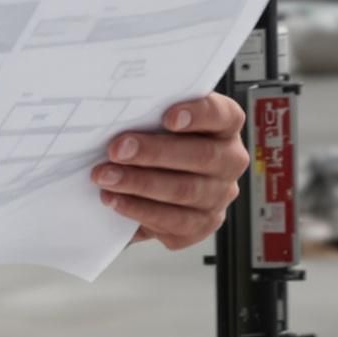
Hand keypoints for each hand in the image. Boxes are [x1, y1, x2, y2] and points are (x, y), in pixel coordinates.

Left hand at [98, 92, 247, 250]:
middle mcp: (230, 161)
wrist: (153, 179)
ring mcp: (220, 195)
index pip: (223, 115)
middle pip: (202, 156)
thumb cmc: (156, 138)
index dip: (199, 115)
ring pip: (186, 191)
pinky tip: (117, 201)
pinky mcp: (204, 224)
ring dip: (140, 184)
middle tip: (116, 150)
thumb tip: (118, 113)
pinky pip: (175, 223)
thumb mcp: (157, 119)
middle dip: (154, 153)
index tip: (168, 117)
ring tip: (107, 178)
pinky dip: (141, 212)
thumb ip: (150, 113)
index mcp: (225, 126)